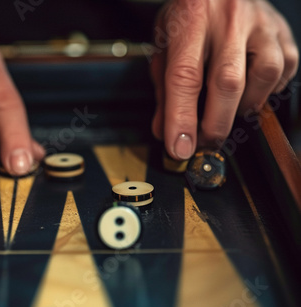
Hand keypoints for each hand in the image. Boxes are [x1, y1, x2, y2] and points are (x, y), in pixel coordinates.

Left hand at [150, 0, 298, 159]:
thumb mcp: (164, 45)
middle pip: (228, 82)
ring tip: (229, 110)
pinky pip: (286, 69)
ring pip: (264, 75)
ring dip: (245, 105)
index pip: (185, 77)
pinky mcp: (282, 30)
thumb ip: (163, 89)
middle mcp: (228, 19)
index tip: (180, 148)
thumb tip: (166, 132)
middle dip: (216, 123)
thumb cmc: (189, 16)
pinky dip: (268, 90)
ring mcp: (260, 23)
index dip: (182, 119)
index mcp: (190, 21)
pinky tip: (251, 90)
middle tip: (205, 142)